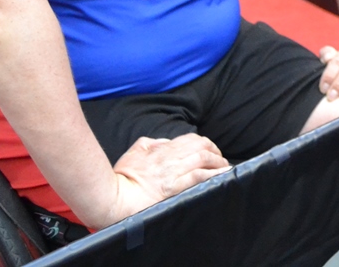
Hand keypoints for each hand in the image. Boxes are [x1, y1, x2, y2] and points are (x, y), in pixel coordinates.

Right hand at [101, 134, 228, 228]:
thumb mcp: (134, 152)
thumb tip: (164, 142)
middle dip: (215, 152)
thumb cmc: (121, 178)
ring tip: (225, 168)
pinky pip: (199, 177)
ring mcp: (173, 173)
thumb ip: (150, 144)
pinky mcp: (174, 188)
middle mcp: (169, 159)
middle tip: (221, 160)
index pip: (190, 140)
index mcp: (161, 149)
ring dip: (218, 163)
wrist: (114, 199)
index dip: (205, 144)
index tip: (211, 150)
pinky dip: (214, 175)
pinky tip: (223, 176)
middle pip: (201, 147)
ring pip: (203, 160)